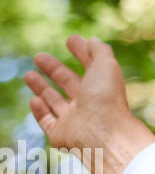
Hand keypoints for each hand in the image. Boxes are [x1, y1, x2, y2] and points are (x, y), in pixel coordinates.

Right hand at [24, 35, 154, 173]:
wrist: (101, 132)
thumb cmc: (105, 97)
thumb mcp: (106, 66)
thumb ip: (100, 51)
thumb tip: (92, 40)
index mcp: (103, 87)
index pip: (91, 66)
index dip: (82, 52)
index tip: (71, 39)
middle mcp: (90, 103)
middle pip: (69, 83)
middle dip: (54, 69)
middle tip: (39, 56)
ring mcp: (75, 120)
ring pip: (55, 101)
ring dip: (42, 88)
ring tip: (29, 74)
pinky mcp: (60, 134)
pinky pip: (48, 121)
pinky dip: (40, 110)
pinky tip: (34, 99)